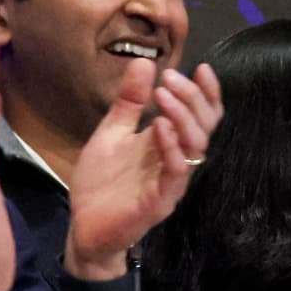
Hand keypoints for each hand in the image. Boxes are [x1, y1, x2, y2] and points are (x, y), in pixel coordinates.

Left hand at [64, 60, 220, 275]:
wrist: (84, 227)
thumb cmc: (102, 183)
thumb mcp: (111, 132)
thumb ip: (128, 102)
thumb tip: (143, 62)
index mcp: (168, 143)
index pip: (200, 115)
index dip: (207, 92)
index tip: (202, 66)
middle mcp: (176, 160)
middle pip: (203, 126)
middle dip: (191, 97)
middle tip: (170, 78)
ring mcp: (170, 182)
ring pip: (195, 146)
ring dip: (182, 116)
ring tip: (163, 94)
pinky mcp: (160, 201)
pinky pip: (175, 173)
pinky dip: (171, 147)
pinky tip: (158, 126)